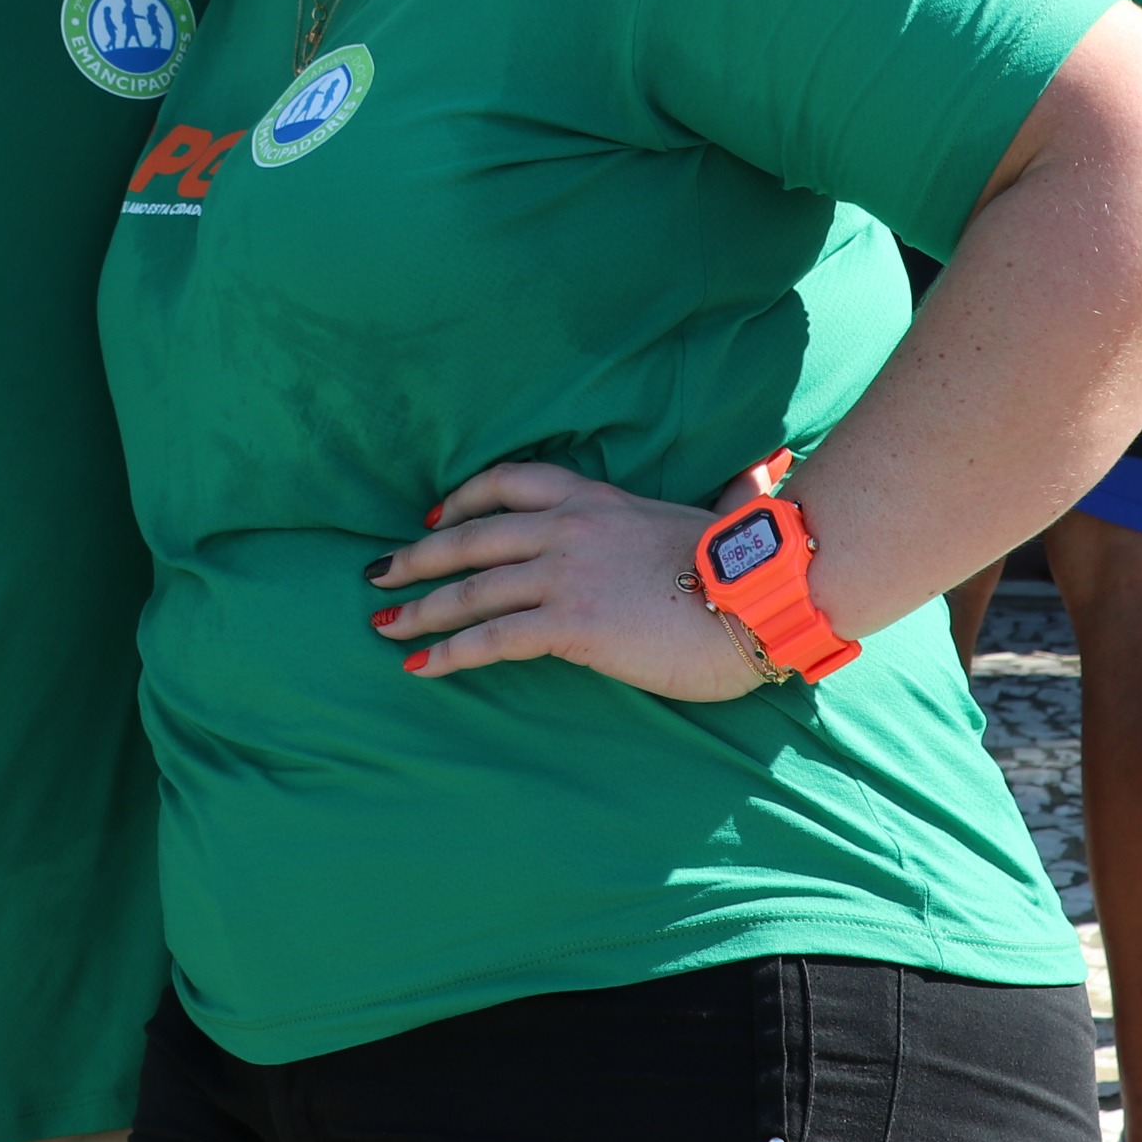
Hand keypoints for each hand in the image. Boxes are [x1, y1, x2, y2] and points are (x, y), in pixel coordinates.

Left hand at [363, 459, 765, 702]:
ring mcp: (564, 574)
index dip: (463, 499)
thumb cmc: (751, 565)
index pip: (509, 481)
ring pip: (471, 588)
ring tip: (384, 625)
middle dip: (418, 557)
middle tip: (378, 575)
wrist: (761, 596)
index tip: (433, 515)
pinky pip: (491, 638)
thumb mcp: (724, 513)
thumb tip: (763, 475)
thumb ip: (728, 493)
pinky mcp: (569, 624)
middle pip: (471, 536)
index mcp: (596, 498)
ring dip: (420, 608)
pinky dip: (449, 652)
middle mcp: (568, 527)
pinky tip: (422, 666)